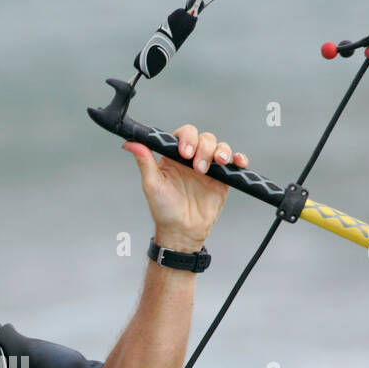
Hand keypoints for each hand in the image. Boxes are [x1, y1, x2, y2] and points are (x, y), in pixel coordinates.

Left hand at [123, 125, 248, 251]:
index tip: (185, 152)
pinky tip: (236, 161)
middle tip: (198, 168)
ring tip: (218, 163)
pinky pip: (234, 163)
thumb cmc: (164, 210)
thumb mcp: (152, 184)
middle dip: (204, 148)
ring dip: (221, 151)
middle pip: (204, 138)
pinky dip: (238, 159)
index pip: (183, 135)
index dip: (187, 138)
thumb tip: (130, 143)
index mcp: (174, 156)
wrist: (182, 232)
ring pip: (220, 147)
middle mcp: (192, 159)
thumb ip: (144, 161)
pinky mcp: (223, 179)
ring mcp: (209, 168)